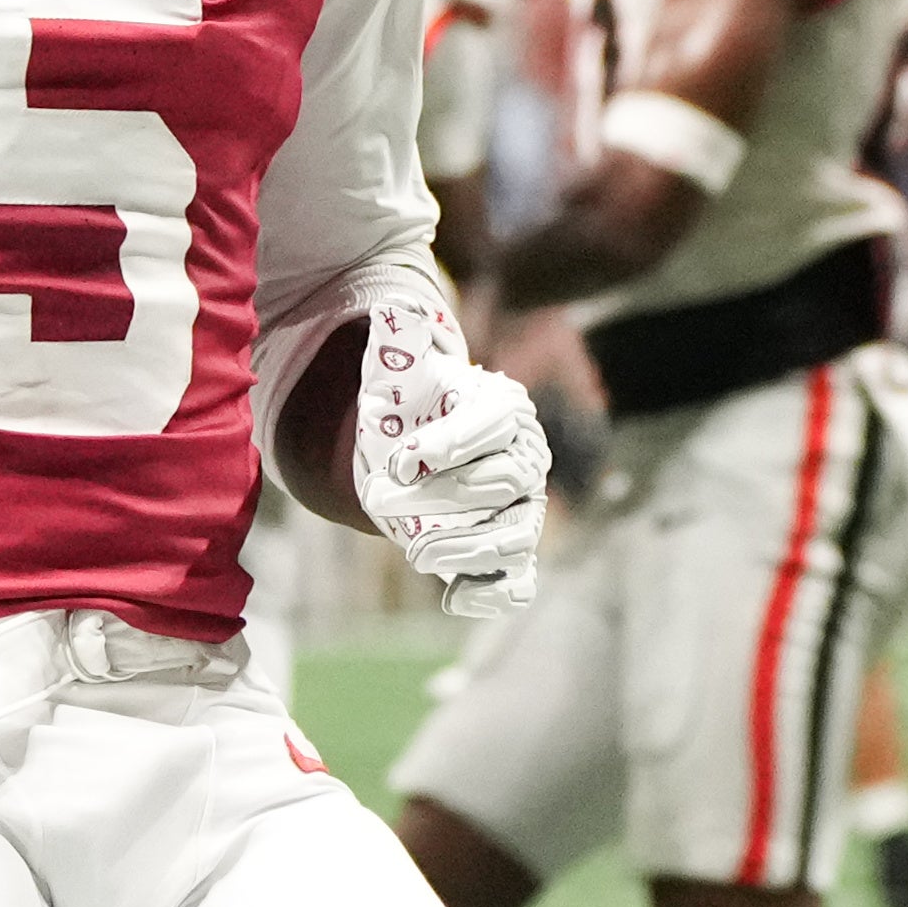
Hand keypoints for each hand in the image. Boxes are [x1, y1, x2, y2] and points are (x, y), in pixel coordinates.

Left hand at [349, 297, 545, 619]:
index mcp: (505, 410)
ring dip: (460, 547)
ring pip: (510, 538)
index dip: (448, 445)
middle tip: (380, 498)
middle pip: (500, 485)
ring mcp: (523, 513)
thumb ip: (401, 341)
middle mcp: (526, 461)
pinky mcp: (510, 558)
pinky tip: (452, 597)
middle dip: (439, 497)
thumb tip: (395, 309)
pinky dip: (488, 595)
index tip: (399, 460)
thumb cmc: (408, 408)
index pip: (492, 425)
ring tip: (413, 547)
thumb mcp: (399, 371)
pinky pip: (514, 585)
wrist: (405, 457)